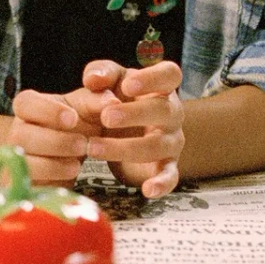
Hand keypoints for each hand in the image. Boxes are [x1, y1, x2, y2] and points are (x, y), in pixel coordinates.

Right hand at [5, 87, 100, 186]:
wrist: (73, 152)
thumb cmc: (77, 123)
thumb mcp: (88, 107)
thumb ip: (98, 100)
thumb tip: (112, 102)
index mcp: (29, 107)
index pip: (25, 103)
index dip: (47, 111)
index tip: (72, 118)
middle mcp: (18, 130)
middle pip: (21, 135)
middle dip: (54, 141)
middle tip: (82, 144)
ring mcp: (18, 156)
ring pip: (24, 161)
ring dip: (52, 164)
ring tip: (77, 164)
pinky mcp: (25, 179)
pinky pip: (30, 182)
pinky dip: (51, 180)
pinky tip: (69, 175)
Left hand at [80, 60, 183, 197]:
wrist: (121, 129)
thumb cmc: (117, 98)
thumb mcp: (109, 81)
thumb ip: (101, 73)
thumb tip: (92, 79)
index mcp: (160, 87)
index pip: (170, 75)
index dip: (152, 78)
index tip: (127, 85)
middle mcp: (172, 113)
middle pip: (163, 110)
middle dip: (134, 114)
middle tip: (105, 118)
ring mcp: (171, 141)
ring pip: (158, 145)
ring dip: (126, 148)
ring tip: (94, 148)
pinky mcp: (167, 166)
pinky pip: (170, 176)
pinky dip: (162, 184)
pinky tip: (147, 190)